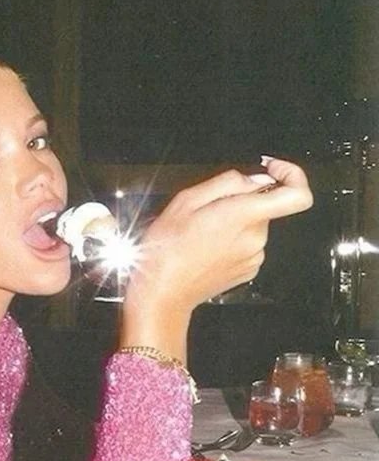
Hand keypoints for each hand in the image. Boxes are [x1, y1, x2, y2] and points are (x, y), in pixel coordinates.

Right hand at [118, 157, 312, 358]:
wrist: (163, 290)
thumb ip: (228, 182)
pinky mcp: (249, 269)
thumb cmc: (168, 249)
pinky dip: (233, 239)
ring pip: (255, 224)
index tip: (273, 171)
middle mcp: (255, 238)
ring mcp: (254, 256)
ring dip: (235, 221)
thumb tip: (254, 180)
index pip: (298, 195)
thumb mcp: (187, 199)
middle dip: (243, 201)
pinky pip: (248, 243)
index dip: (292, 176)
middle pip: (266, 206)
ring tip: (204, 229)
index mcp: (243, 216)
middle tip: (210, 208)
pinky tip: (208, 245)